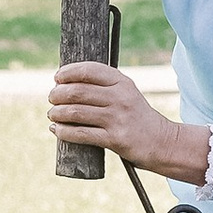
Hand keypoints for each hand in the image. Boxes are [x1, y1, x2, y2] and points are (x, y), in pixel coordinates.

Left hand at [47, 62, 207, 182]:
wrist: (161, 142)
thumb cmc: (137, 117)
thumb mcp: (127, 94)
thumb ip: (104, 87)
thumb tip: (67, 84)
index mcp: (122, 82)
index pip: (89, 70)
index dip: (68, 72)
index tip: (57, 78)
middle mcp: (120, 97)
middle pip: (78, 91)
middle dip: (58, 94)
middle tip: (52, 98)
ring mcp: (117, 118)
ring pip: (76, 112)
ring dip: (57, 113)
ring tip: (52, 114)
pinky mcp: (114, 139)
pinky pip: (81, 134)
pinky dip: (64, 132)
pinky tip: (57, 130)